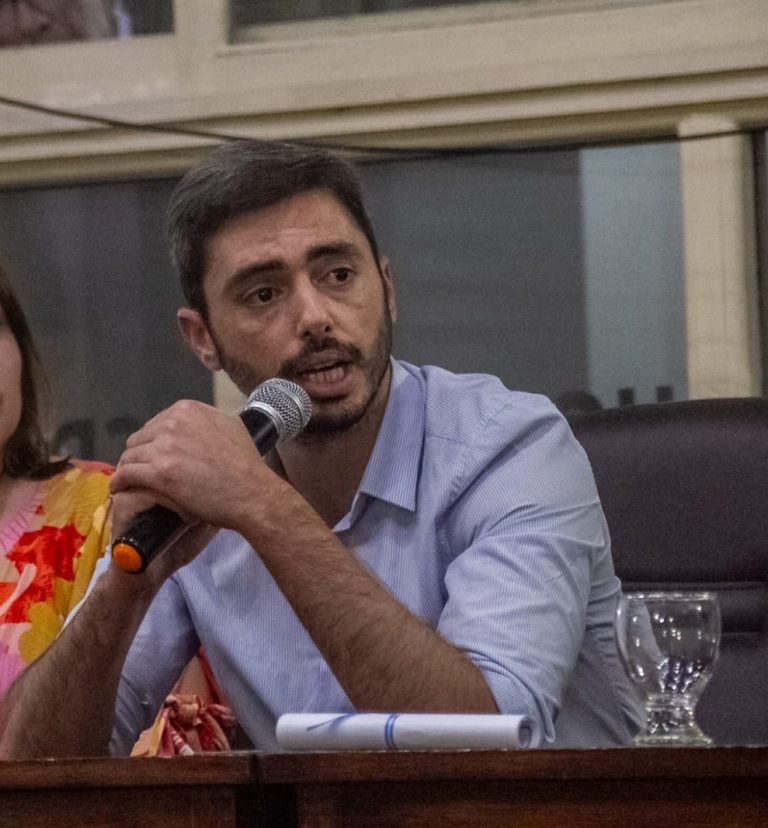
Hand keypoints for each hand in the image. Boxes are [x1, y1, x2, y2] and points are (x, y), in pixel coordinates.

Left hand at [110, 399, 276, 532]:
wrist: (251, 491)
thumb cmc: (245, 463)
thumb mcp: (230, 426)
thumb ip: (207, 421)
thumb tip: (198, 425)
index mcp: (187, 410)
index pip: (155, 423)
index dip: (154, 442)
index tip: (156, 456)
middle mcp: (172, 423)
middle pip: (139, 439)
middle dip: (141, 455)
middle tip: (144, 472)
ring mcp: (164, 447)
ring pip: (130, 457)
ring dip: (129, 470)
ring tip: (130, 483)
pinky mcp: (158, 472)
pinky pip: (126, 475)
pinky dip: (121, 483)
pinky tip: (121, 489)